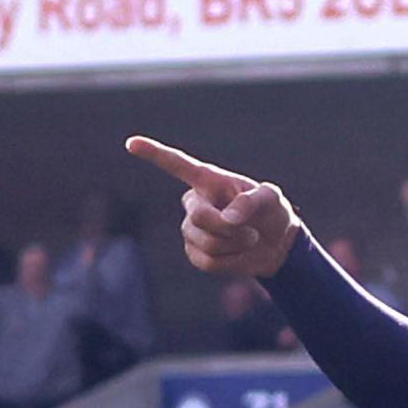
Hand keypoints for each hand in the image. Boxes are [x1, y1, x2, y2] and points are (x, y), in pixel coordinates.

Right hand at [130, 137, 301, 279]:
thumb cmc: (271, 212)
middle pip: (200, 218)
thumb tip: (228, 218)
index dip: (154, 154)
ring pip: (206, 243)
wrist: (276, 245)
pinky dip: (231, 263)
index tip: (132, 143)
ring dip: (236, 246)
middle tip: (252, 232)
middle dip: (229, 229)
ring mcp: (191, 228)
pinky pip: (208, 262)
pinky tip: (238, 254)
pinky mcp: (194, 252)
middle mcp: (194, 202)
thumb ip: (253, 202)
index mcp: (209, 181)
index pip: (178, 165)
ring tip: (248, 240)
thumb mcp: (271, 199)